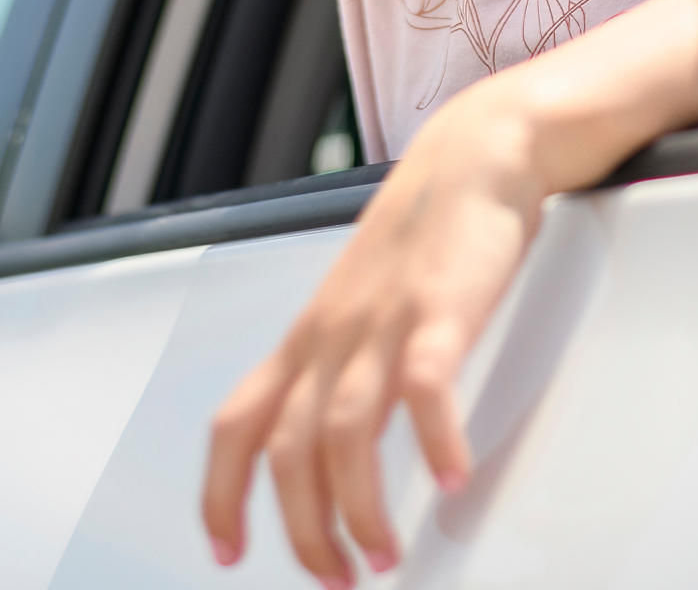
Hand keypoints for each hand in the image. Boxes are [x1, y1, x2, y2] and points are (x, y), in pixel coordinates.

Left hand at [202, 92, 544, 582]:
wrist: (477, 151)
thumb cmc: (425, 232)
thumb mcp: (363, 303)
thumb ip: (346, 365)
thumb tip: (335, 443)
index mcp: (308, 337)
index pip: (236, 425)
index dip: (220, 494)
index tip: (226, 552)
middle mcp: (333, 334)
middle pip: (288, 449)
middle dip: (304, 529)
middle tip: (338, 580)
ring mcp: (383, 320)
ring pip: (344, 431)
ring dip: (361, 507)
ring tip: (384, 554)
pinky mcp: (441, 306)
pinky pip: (427, 386)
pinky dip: (436, 440)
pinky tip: (452, 479)